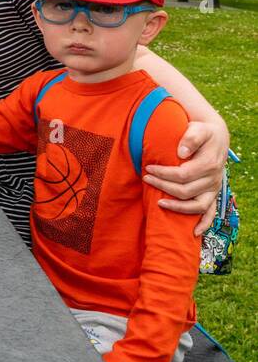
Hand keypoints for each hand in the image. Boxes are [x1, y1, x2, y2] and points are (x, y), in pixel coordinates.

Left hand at [144, 120, 225, 235]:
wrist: (215, 137)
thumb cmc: (203, 132)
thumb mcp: (199, 128)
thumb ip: (191, 138)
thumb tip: (181, 153)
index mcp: (209, 164)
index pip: (183, 174)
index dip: (164, 173)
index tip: (148, 168)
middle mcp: (213, 179)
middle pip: (186, 190)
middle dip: (163, 186)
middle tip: (146, 178)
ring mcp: (213, 189)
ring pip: (197, 206)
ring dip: (177, 207)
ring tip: (158, 203)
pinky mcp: (212, 195)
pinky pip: (210, 213)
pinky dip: (204, 224)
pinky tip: (193, 233)